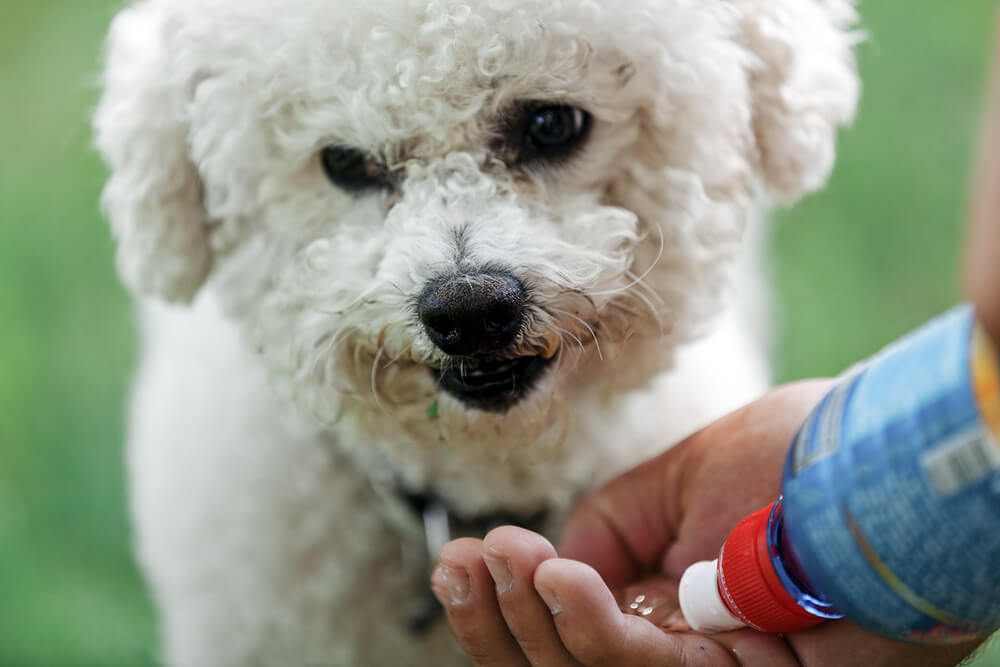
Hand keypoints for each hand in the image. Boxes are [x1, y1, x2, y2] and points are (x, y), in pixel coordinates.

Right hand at [431, 381, 984, 665]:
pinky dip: (592, 627)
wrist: (874, 465)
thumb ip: (608, 530)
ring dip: (535, 621)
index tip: (460, 558)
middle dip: (502, 622)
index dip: (502, 608)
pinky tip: (553, 577)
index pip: (564, 632)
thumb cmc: (791, 462)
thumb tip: (552, 568)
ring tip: (502, 560)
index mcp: (665, 607)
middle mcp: (683, 650)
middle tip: (468, 562)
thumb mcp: (675, 484)